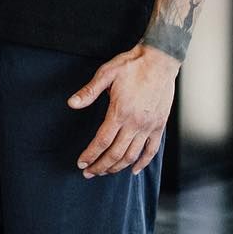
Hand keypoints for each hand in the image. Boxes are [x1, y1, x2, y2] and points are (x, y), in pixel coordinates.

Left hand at [69, 44, 179, 177]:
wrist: (160, 60)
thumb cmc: (131, 66)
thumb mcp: (106, 74)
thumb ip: (89, 91)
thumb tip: (72, 103)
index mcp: (120, 112)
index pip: (101, 142)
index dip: (90, 155)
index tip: (81, 163)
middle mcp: (135, 123)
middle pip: (115, 153)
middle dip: (100, 166)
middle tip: (89, 173)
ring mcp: (149, 126)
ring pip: (132, 155)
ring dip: (117, 167)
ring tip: (105, 172)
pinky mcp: (159, 125)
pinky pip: (152, 150)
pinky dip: (143, 163)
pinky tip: (133, 170)